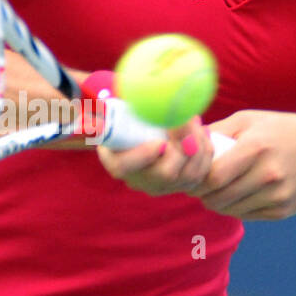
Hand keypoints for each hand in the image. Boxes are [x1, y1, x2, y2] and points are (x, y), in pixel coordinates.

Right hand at [96, 115, 218, 196]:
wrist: (149, 126)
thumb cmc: (131, 115)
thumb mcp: (117, 110)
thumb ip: (106, 112)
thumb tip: (89, 118)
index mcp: (117, 162)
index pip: (123, 167)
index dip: (142, 157)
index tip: (158, 143)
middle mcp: (140, 180)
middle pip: (165, 174)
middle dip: (182, 146)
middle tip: (189, 120)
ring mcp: (163, 186)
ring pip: (188, 175)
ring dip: (197, 145)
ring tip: (195, 119)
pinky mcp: (183, 184)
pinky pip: (201, 174)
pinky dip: (206, 152)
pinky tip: (202, 132)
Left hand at [186, 110, 295, 219]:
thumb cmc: (281, 131)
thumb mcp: (250, 120)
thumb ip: (216, 131)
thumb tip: (184, 142)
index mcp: (257, 147)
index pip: (214, 176)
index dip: (196, 179)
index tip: (192, 173)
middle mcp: (268, 174)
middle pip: (218, 197)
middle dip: (202, 193)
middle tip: (199, 184)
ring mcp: (277, 195)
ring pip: (229, 210)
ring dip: (216, 202)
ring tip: (217, 187)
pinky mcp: (282, 211)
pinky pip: (245, 215)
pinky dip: (235, 207)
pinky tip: (237, 193)